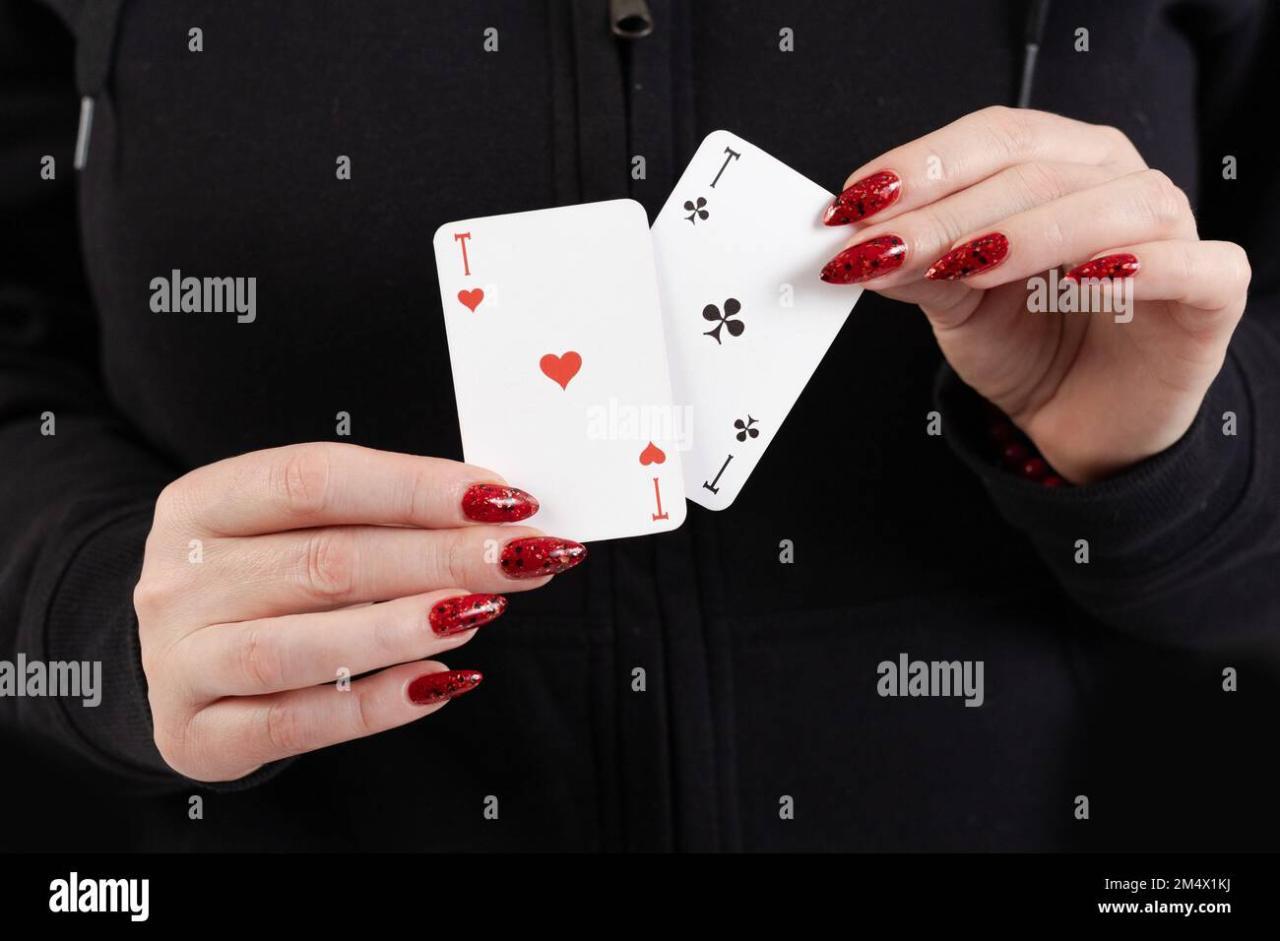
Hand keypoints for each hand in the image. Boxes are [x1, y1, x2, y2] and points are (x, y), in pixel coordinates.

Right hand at [134, 442, 584, 781]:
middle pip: (326, 562)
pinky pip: (295, 724)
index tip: (504, 498)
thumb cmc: (261, 579)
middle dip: (440, 557)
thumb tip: (495, 516)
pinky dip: (374, 706)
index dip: (417, 486)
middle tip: (523, 559)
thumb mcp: (295, 528)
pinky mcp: (197, 734)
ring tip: (483, 613)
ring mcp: (180, 659)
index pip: (315, 479)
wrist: (175, 662)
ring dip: (404, 629)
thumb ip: (377, 516)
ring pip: (301, 647)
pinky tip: (439, 686)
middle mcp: (181, 577)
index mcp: (204, 502)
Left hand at [820, 106, 1250, 482]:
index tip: (855, 203)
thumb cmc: (1031, 346)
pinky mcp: (1212, 292)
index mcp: (1059, 163)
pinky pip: (1191, 264)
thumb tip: (862, 244)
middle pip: (1039, 169)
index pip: (995, 138)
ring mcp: (1172, 232)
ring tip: (969, 265)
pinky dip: (1138, 266)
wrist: (1085, 421)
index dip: (926, 164)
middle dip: (950, 210)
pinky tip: (1083, 280)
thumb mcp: (957, 305)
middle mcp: (1117, 181)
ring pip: (1115, 204)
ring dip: (1033, 231)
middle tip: (884, 247)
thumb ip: (919, 267)